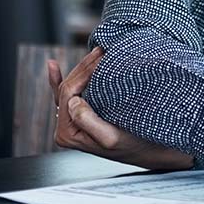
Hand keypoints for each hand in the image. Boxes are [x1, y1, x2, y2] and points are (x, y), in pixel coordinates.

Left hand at [48, 47, 193, 169]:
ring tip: (95, 53)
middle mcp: (66, 127)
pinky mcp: (81, 117)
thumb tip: (72, 101)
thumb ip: (88, 122)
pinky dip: (59, 79)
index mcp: (67, 132)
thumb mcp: (110, 138)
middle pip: (67, 88)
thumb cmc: (134, 146)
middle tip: (101, 51)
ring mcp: (72, 121)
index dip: (83, 72)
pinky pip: (66, 95)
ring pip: (69, 88)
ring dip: (80, 69)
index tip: (102, 58)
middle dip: (83, 67)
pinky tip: (53, 66)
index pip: (68, 93)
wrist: (149, 152)